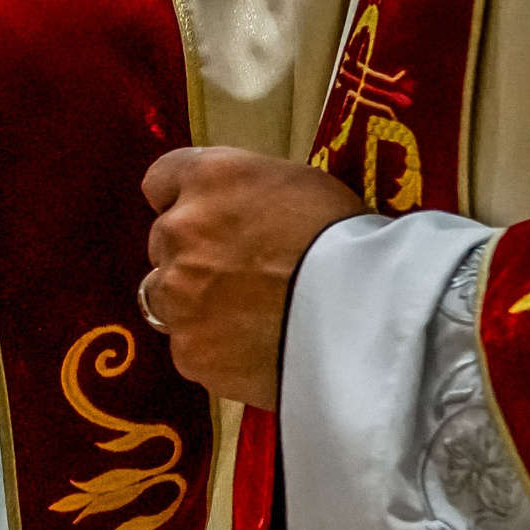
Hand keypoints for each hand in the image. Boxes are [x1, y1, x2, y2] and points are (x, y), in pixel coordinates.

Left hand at [139, 147, 366, 408]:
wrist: (367, 315)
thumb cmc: (350, 239)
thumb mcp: (302, 185)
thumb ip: (247, 195)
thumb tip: (232, 213)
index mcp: (210, 179)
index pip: (162, 179)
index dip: (184, 198)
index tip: (207, 215)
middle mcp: (178, 230)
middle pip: (164, 242)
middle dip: (194, 254)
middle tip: (243, 272)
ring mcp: (178, 295)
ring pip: (166, 297)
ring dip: (194, 302)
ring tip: (248, 316)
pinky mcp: (190, 351)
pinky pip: (191, 347)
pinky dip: (215, 349)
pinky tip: (256, 349)